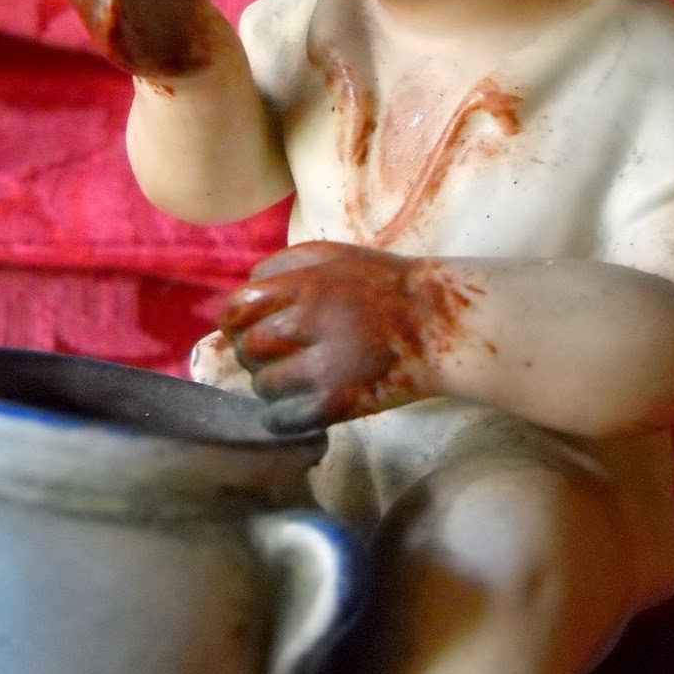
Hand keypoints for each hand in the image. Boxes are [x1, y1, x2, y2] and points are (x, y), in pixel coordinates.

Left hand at [219, 242, 458, 432]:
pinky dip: (281, 416)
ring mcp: (324, 364)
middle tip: (268, 356)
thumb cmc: (386, 285)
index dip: (234, 320)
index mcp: (306, 283)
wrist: (439, 322)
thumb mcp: (335, 255)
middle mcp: (309, 321)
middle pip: (247, 346)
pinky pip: (285, 418)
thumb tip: (247, 286)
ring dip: (268, 385)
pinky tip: (293, 408)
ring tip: (287, 381)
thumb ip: (287, 264)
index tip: (242, 328)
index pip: (240, 305)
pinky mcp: (338, 400)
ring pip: (263, 384)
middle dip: (250, 353)